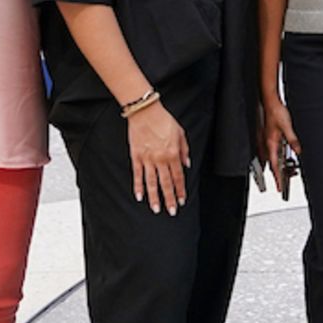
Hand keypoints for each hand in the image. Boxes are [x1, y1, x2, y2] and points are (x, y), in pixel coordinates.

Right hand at [127, 100, 191, 215]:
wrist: (145, 111)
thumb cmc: (163, 120)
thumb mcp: (180, 133)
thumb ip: (185, 150)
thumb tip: (187, 164)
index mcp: (173, 153)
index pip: (178, 177)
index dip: (180, 190)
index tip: (181, 200)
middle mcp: (161, 159)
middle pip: (166, 183)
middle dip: (169, 199)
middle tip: (171, 211)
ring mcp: (147, 159)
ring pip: (151, 182)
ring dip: (154, 197)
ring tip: (156, 209)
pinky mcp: (136, 156)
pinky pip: (137, 175)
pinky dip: (138, 186)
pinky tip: (139, 196)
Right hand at [261, 97, 301, 195]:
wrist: (271, 102)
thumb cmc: (276, 112)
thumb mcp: (287, 127)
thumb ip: (293, 140)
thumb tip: (298, 151)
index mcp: (270, 143)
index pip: (274, 165)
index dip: (277, 177)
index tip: (280, 186)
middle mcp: (268, 144)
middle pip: (274, 163)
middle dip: (281, 173)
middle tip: (289, 179)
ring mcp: (269, 141)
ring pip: (275, 158)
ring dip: (282, 165)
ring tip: (292, 169)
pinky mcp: (272, 137)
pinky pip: (276, 151)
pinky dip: (282, 156)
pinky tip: (289, 156)